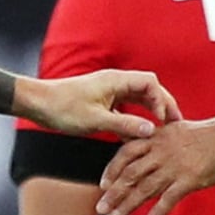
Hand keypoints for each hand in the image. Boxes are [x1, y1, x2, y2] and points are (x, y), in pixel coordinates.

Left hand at [23, 67, 179, 138]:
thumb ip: (125, 125)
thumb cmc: (63, 109)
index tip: (164, 121)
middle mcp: (115, 82)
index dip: (161, 101)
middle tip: (176, 125)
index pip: (150, 84)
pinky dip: (138, 117)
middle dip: (163, 106)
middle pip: (149, 90)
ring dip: (152, 112)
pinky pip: (128, 106)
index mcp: (116, 80)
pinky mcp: (104, 101)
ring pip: (140, 98)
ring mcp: (110, 91)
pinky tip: (142, 134)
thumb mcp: (96, 120)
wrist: (38, 104)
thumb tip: (151, 131)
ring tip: (165, 130)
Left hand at [98, 112, 214, 214]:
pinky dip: (156, 213)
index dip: (111, 170)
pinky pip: (168, 199)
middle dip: (113, 194)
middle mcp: (162, 151)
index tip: (102, 185)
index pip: (125, 153)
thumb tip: (143, 148)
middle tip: (100, 209)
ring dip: (127, 205)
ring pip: (144, 188)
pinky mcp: (190, 179)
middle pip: (130, 174)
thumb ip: (159, 140)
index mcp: (157, 138)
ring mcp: (175, 166)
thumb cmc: (209, 135)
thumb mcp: (178, 130)